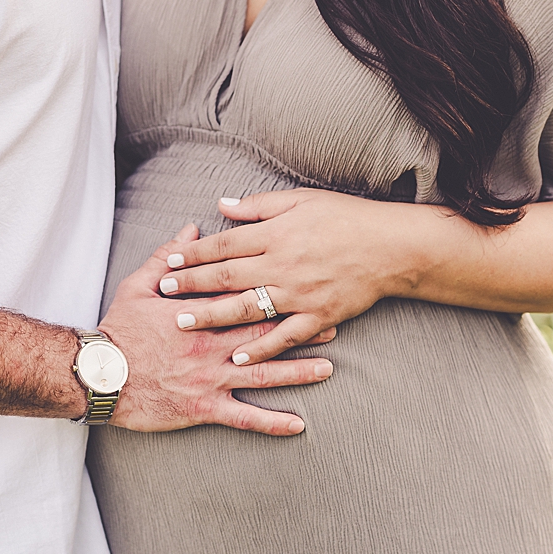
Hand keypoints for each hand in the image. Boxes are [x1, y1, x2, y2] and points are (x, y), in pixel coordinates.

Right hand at [99, 223, 336, 434]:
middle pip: (265, 333)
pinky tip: (298, 424)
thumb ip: (169, 256)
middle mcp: (213, 345)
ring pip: (264, 375)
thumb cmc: (121, 329)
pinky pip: (245, 418)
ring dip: (297, 372)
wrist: (103, 376)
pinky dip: (272, 422)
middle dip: (299, 329)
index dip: (277, 289)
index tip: (304, 281)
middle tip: (332, 323)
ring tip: (328, 369)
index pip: (245, 296)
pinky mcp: (206, 408)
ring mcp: (212, 378)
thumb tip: (193, 228)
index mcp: (201, 313)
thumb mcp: (140, 284)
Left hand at [155, 190, 402, 361]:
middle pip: (228, 276)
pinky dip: (260, 347)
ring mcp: (300, 294)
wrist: (389, 246)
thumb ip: (259, 205)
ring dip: (212, 316)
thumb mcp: (300, 199)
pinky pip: (284, 336)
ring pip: (247, 308)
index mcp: (277, 233)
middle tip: (163, 292)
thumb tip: (222, 204)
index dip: (195, 253)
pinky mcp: (318, 317)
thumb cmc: (344, 217)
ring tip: (184, 322)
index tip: (170, 262)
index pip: (225, 244)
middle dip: (192, 285)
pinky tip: (236, 354)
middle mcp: (283, 264)